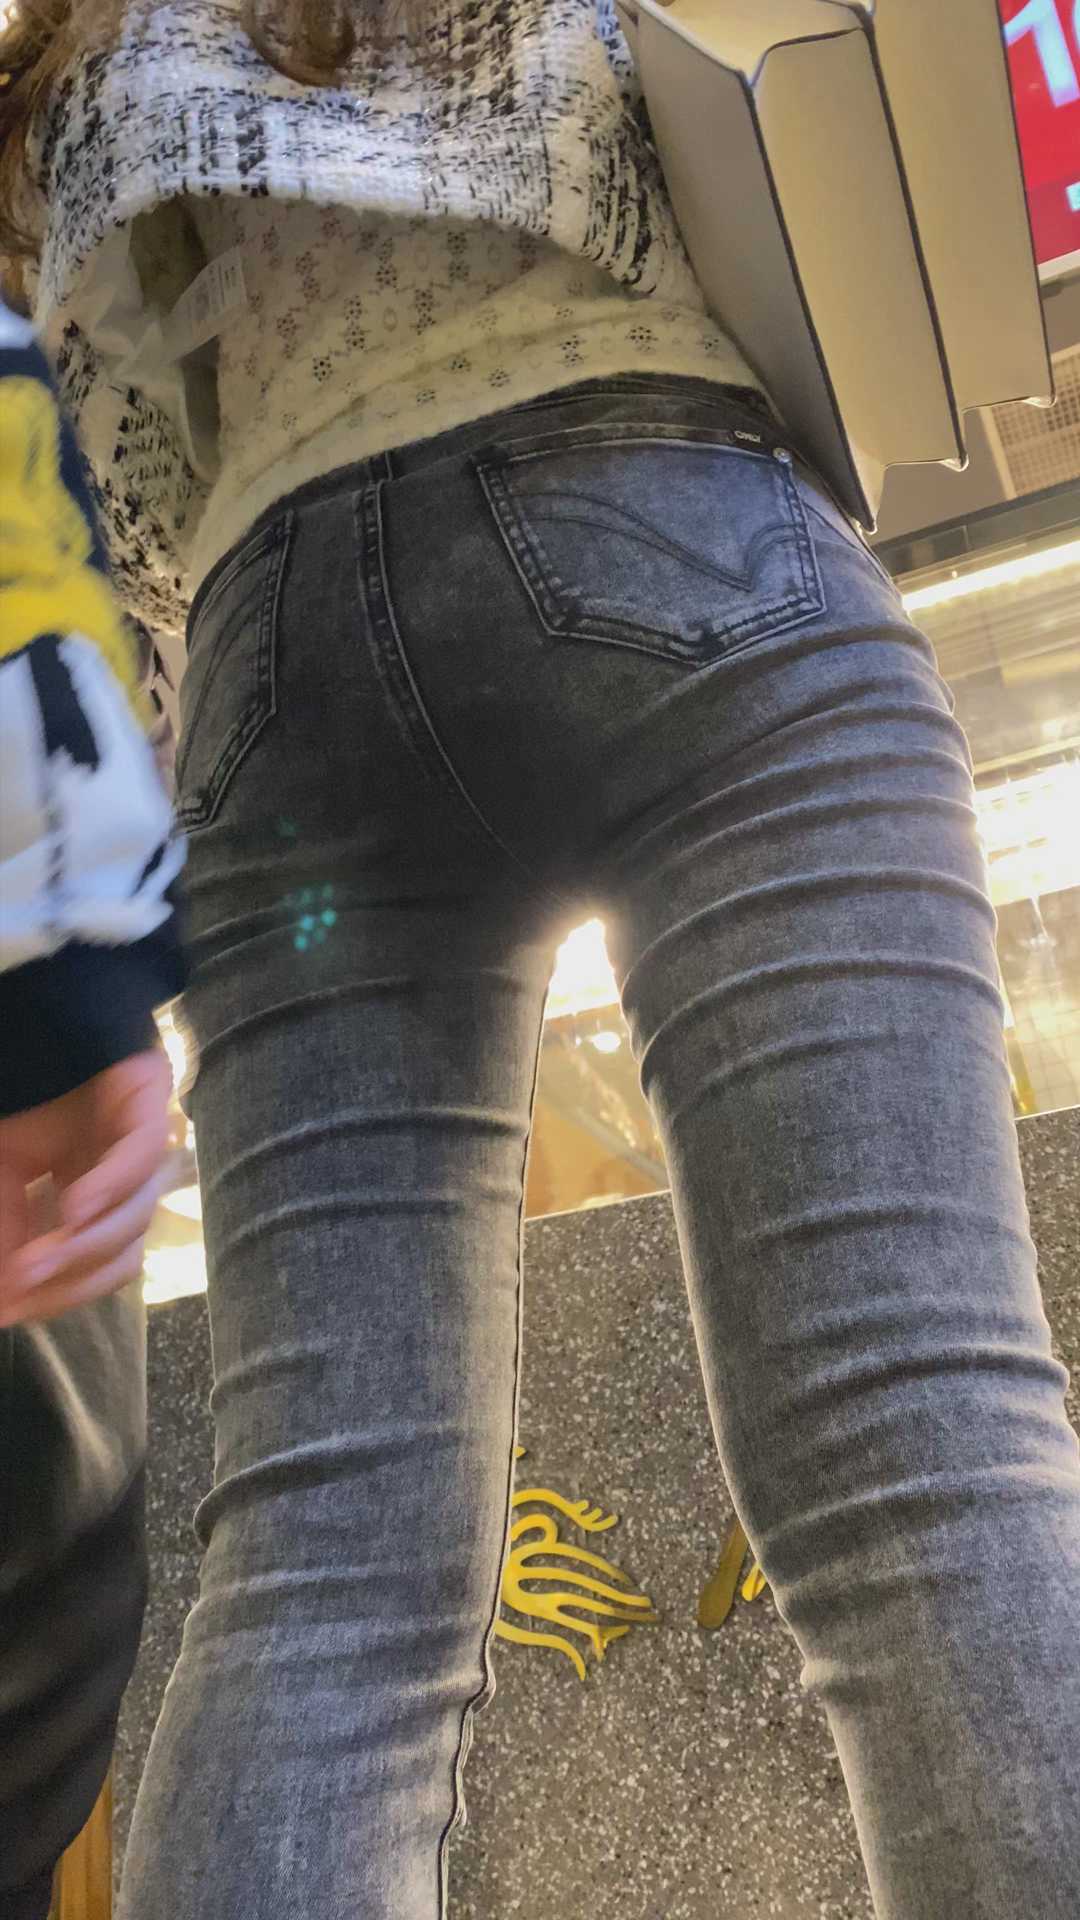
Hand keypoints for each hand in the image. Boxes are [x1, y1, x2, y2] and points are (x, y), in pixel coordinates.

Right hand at [0, 1049, 173, 1326]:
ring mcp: (140, 1134)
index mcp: (85, 1187)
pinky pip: (142, 1153)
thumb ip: (4, 1225)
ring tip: (38, 1261)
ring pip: (135, 1212)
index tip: (7, 1313)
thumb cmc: (15, 1087)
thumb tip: (4, 1299)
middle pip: (118, 1250)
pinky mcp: (150, 1097)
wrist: (34, 1004)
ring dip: (86, 1244)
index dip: (52, 1292)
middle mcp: (123, 1169)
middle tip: (22, 1291)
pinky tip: (74, 1207)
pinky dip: (109, 1184)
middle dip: (68, 1279)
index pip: (85, 1260)